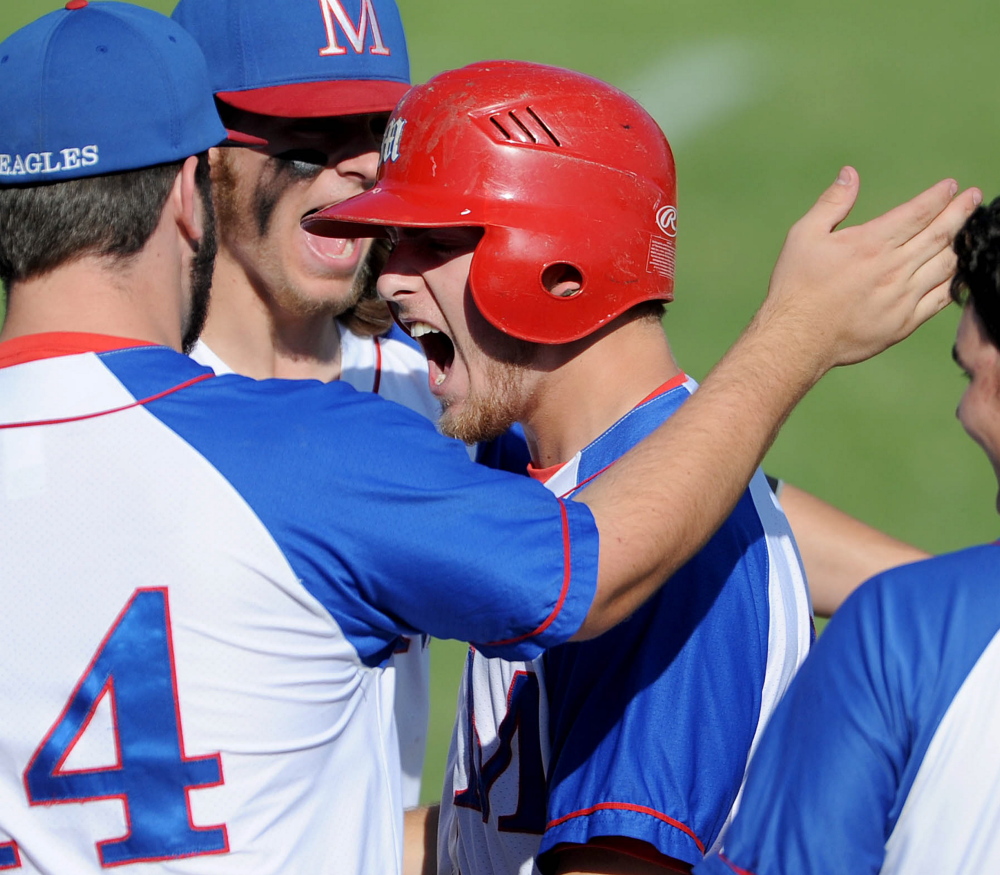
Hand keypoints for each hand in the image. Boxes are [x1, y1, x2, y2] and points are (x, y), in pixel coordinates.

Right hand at [759, 167, 981, 377]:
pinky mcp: (904, 323)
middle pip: (940, 234)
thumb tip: (850, 173)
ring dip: (962, 244)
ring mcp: (902, 297)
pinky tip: (959, 271)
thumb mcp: (803, 236)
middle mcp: (893, 268)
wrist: (797, 339)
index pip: (918, 212)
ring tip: (970, 232)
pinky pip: (941, 298)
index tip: (952, 186)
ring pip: (946, 265)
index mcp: (870, 243)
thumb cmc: (796, 286)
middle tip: (974, 198)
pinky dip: (955, 281)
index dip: (939, 197)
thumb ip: (832, 203)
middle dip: (961, 212)